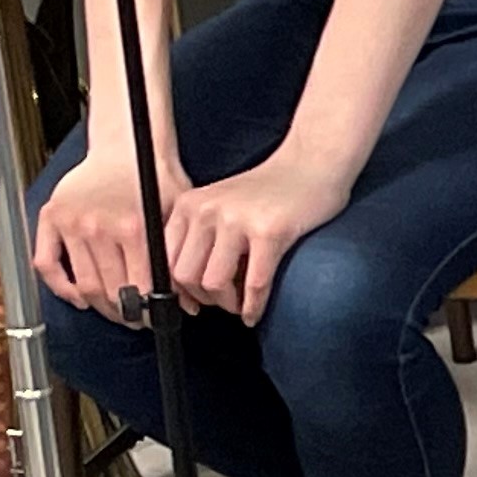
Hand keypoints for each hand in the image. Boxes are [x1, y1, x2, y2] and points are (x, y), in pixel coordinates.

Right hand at [32, 144, 174, 317]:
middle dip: (126, 314)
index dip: (149, 311)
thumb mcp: (178, 214)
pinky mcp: (51, 217)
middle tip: (136, 320)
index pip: (141, 288)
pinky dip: (60, 287)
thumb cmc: (157, 176)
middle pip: (111, 291)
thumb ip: (181, 256)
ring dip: (100, 307)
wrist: (126, 145)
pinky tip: (78, 296)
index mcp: (134, 228)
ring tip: (115, 311)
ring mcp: (72, 223)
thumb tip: (189, 302)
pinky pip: (47, 263)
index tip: (154, 319)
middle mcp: (100, 227)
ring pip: (83, 284)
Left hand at [165, 149, 352, 321]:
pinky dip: (253, 306)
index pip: (164, 258)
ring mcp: (237, 221)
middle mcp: (207, 211)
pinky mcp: (270, 233)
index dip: (177, 287)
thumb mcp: (222, 203)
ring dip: (227, 304)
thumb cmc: (273, 188)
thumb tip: (190, 283)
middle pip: (185, 275)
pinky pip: (254, 283)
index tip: (194, 300)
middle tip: (223, 303)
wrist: (312, 164)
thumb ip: (202, 232)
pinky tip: (256, 312)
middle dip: (204, 299)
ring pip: (213, 283)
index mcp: (190, 205)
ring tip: (241, 305)